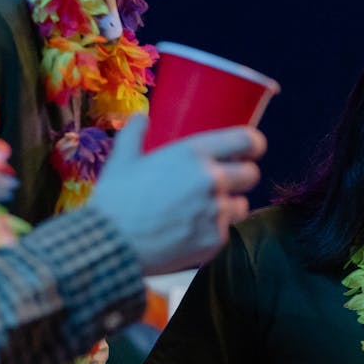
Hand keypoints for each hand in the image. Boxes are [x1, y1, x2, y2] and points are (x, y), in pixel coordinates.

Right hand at [89, 114, 264, 274]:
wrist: (110, 245)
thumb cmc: (115, 199)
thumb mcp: (122, 159)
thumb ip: (134, 133)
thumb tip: (141, 118)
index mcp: (193, 153)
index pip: (247, 140)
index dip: (253, 144)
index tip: (250, 150)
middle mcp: (211, 180)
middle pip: (251, 174)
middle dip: (240, 176)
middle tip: (221, 182)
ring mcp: (216, 212)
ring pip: (241, 205)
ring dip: (228, 205)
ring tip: (202, 209)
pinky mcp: (214, 240)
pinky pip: (226, 230)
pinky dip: (213, 230)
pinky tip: (190, 230)